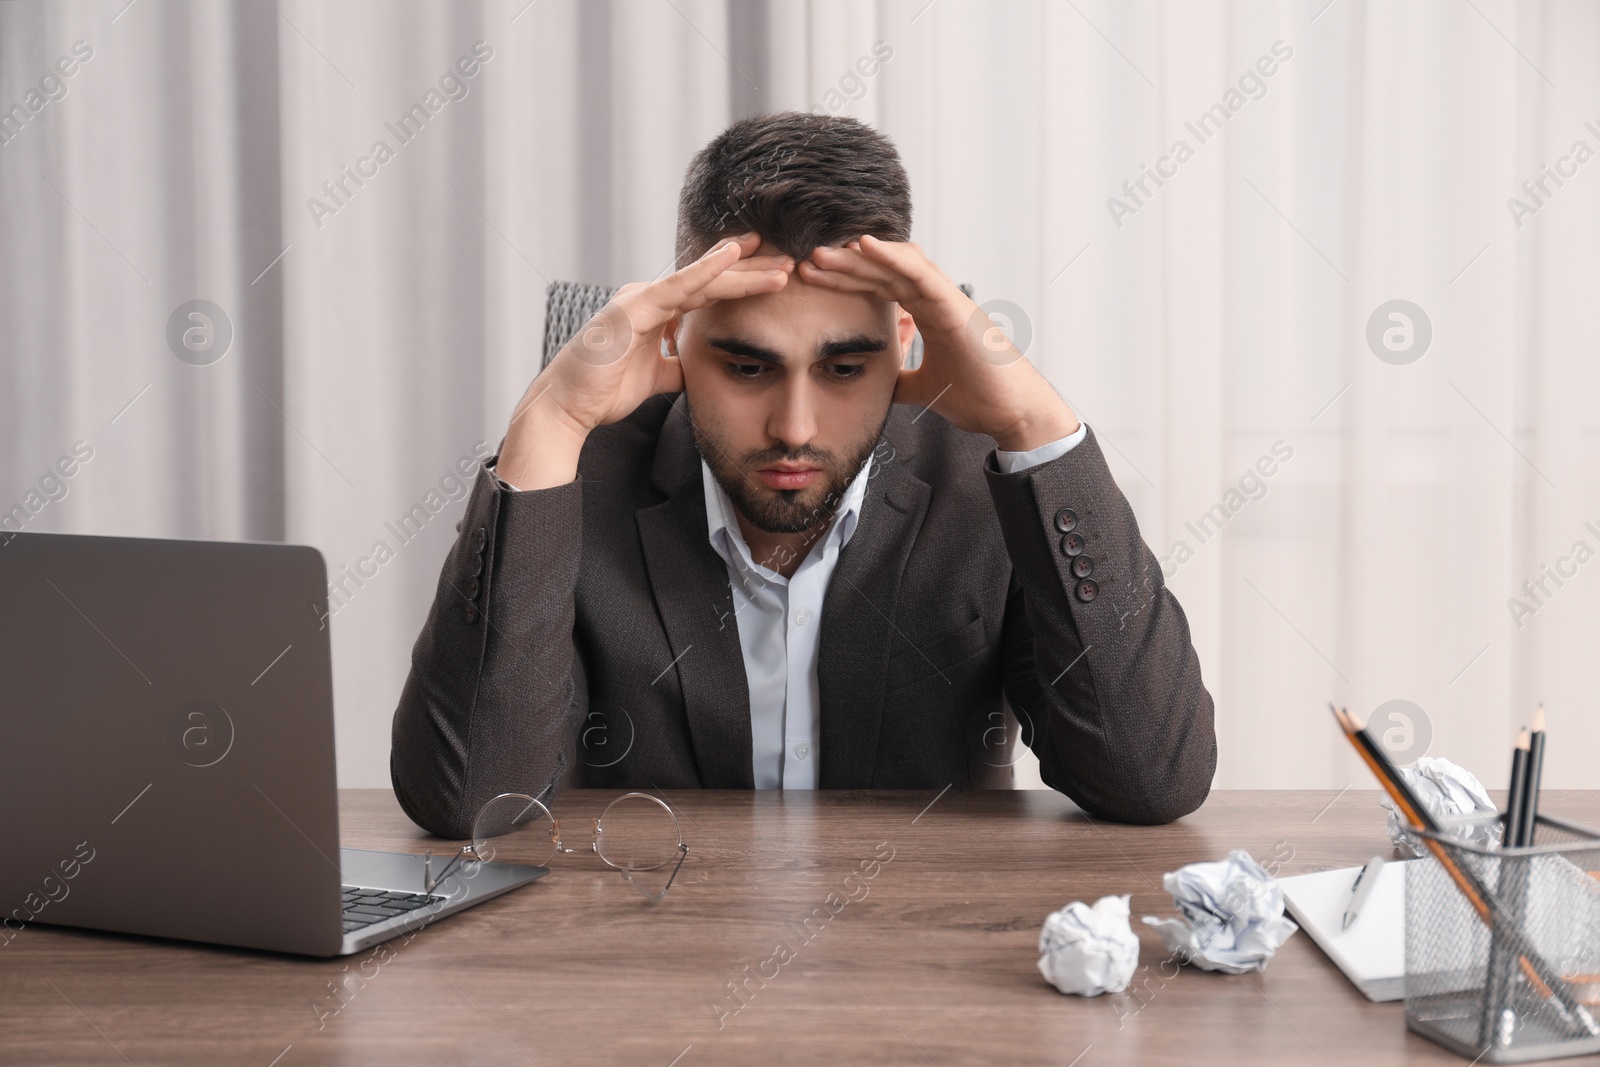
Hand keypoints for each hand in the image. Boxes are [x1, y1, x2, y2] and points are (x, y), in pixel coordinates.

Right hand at [498, 232, 792, 488]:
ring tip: (778, 259)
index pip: (707, 292)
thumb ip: (676, 365)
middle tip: (790, 257)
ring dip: (742, 270)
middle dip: (751, 270)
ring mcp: (640, 299)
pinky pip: (675, 287)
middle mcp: (648, 298)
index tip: (775, 273)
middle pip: (710, 280)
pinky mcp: (632, 309)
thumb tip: (697, 368)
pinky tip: (731, 255)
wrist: (568, 408)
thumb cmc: (604, 392)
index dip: (742, 281)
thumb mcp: (656, 379)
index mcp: (655, 311)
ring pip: (701, 280)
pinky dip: (705, 270)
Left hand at [799, 235, 1078, 451]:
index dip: (844, 281)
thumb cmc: (978, 396)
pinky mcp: (955, 304)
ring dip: (858, 257)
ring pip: (896, 264)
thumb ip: (902, 378)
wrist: (1011, 412)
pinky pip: (920, 272)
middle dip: (842, 265)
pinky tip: (865, 246)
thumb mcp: (923, 388)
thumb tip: (879, 383)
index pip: (878, 288)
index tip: (809, 280)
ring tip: (823, 253)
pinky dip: (892, 256)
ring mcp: (945, 298)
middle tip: (803, 261)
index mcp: (927, 314)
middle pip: (881, 271)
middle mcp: (934, 300)